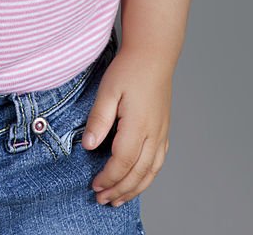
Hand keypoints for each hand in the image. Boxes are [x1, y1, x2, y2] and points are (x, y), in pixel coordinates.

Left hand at [82, 47, 172, 207]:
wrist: (154, 54)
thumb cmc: (129, 68)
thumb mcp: (108, 90)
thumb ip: (98, 119)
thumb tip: (88, 146)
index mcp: (138, 125)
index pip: (122, 162)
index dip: (108, 178)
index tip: (94, 186)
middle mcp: (153, 133)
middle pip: (138, 173)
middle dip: (119, 190)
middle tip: (102, 200)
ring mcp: (162, 132)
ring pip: (151, 171)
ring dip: (135, 188)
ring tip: (119, 199)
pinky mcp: (164, 129)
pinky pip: (159, 161)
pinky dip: (148, 176)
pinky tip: (138, 180)